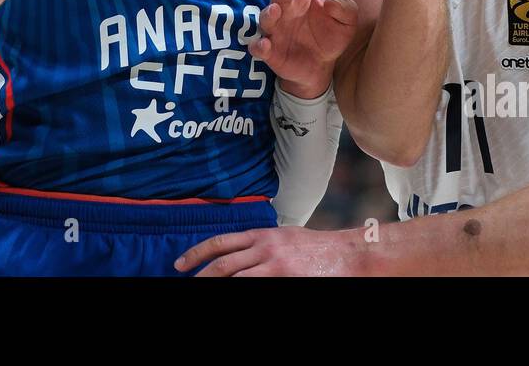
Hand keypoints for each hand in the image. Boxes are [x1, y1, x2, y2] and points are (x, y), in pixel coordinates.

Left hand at [175, 226, 365, 275]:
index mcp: (263, 234)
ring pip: (236, 278)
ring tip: (203, 289)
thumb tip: (240, 254)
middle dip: (201, 275)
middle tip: (186, 283)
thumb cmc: (318, 248)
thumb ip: (262, 244)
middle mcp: (265, 247)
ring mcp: (275, 265)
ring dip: (219, 284)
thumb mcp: (285, 237)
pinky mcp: (286, 278)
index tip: (180, 263)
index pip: (221, 242)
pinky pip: (255, 286)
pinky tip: (234, 294)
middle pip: (223, 263)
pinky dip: (241, 290)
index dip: (197, 253)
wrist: (348, 254)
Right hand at [248, 0, 358, 98]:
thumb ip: (346, 9)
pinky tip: (264, 45)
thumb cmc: (331, 36)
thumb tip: (331, 4)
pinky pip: (257, 47)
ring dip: (268, 13)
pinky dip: (258, 46)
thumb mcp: (347, 23)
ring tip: (275, 11)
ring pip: (265, 17)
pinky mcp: (270, 51)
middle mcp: (285, 9)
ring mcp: (275, 30)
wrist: (322, 67)